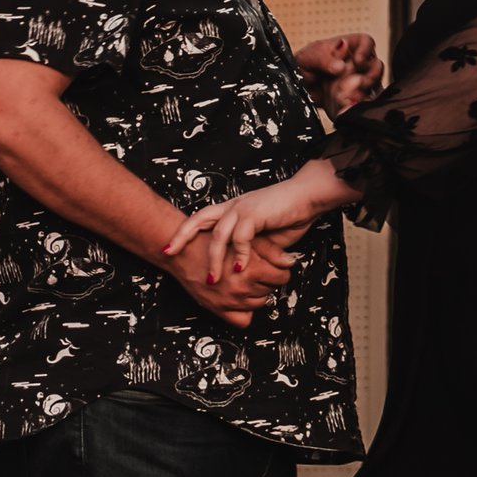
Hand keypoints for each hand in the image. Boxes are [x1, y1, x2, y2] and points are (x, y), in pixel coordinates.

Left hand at [168, 167, 340, 285]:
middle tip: (168, 254)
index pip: (200, 218)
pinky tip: (239, 268)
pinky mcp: (255, 213)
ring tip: (212, 279)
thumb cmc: (289, 215)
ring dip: (214, 259)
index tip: (169, 248)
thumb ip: (249, 248)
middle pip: (198, 219)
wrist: (308, 196)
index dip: (183, 232)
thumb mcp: (263, 237)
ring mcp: (243, 208)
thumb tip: (240, 269)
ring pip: (218, 234)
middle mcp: (233, 206)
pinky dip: (239, 254)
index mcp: (232, 209)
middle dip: (181, 237)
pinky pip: (241, 237)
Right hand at [168, 227, 301, 323]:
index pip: (282, 277)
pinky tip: (242, 298)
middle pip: (271, 289)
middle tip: (256, 269)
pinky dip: (246, 311)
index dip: (279, 269)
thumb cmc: (211, 241)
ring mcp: (231, 301)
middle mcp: (242, 288)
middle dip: (267, 279)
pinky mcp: (220, 310)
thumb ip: (271, 251)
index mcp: (251, 270)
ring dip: (257, 293)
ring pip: (260, 303)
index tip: (274, 265)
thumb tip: (290, 262)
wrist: (183, 252)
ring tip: (246, 279)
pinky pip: (243, 320)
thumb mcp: (244, 238)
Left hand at [294, 31, 382, 116]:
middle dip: (370, 74)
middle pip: (376, 65)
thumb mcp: (308, 57)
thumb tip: (341, 66)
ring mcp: (357, 82)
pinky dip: (356, 103)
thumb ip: (324, 59)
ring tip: (348, 95)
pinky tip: (345, 104)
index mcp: (348, 47)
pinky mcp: (354, 98)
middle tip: (357, 82)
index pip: (366, 42)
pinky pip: (363, 101)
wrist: (296, 88)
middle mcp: (356, 64)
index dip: (365, 50)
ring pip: (373, 84)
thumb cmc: (302, 66)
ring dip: (364, 90)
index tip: (357, 60)